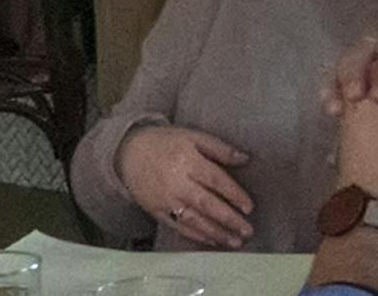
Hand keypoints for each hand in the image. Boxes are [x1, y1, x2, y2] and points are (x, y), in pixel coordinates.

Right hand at [116, 124, 255, 249]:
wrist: (128, 153)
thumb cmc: (165, 142)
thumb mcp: (192, 136)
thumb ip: (219, 148)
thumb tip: (245, 158)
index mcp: (188, 161)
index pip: (216, 181)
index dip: (234, 195)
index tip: (249, 207)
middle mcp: (177, 183)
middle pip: (207, 204)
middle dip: (229, 219)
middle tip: (247, 231)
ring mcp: (166, 200)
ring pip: (194, 220)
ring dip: (216, 232)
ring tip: (234, 241)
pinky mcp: (157, 212)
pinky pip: (179, 227)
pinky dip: (197, 235)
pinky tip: (212, 240)